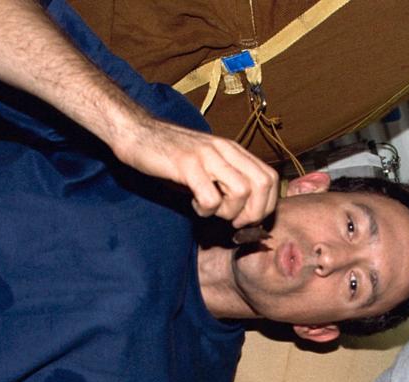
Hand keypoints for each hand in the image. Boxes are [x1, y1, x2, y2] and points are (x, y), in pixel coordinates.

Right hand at [114, 117, 278, 226]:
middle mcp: (225, 150)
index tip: (248, 218)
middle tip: (233, 221)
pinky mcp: (186, 164)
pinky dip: (206, 209)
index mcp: (233, 150)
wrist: (137, 132)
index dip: (266, 205)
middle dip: (254, 213)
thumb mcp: (206, 165)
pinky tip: (195, 205)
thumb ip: (226, 182)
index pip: (270, 178)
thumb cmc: (171, 156)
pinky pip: (211, 197)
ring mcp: (206, 156)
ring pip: (242, 191)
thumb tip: (245, 215)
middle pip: (262, 184)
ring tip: (212, 210)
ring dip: (230, 211)